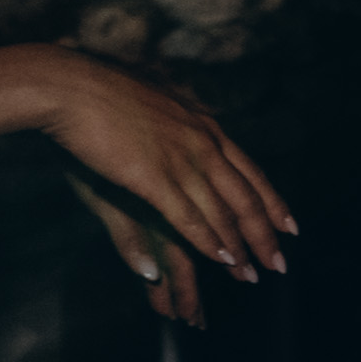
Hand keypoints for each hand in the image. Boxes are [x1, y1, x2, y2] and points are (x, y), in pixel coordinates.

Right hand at [35, 54, 296, 303]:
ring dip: (238, 246)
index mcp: (204, 128)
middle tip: (279, 264)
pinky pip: (188, 216)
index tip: (290, 228)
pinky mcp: (152, 177)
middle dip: (264, 234)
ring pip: (222, 211)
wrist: (70, 86)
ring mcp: (180, 160)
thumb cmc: (102, 98)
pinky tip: (222, 260)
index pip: (251, 172)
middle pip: (245, 197)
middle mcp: (202, 144)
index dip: (272, 202)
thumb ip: (175, 129)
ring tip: (251, 275)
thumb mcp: (154, 111)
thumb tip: (185, 132)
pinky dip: (208, 241)